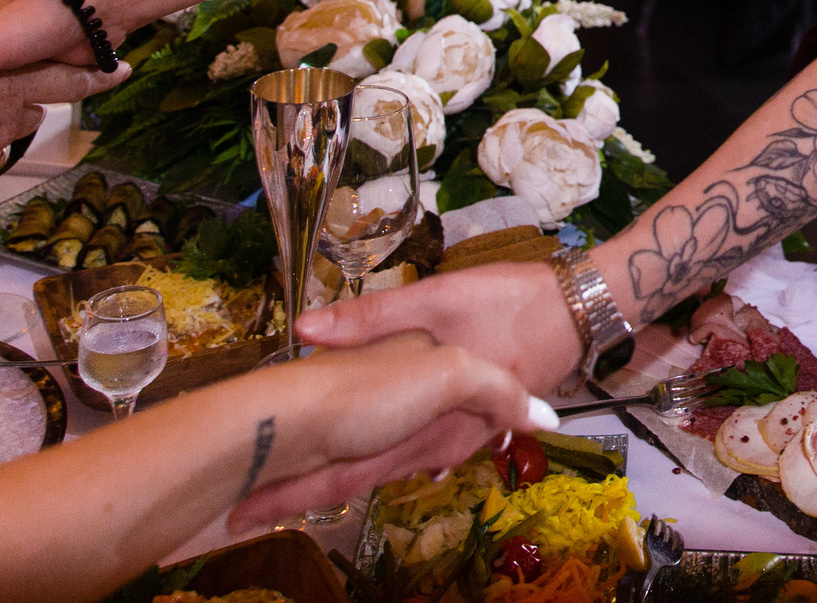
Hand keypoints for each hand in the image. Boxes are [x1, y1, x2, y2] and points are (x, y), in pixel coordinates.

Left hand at [229, 334, 548, 528]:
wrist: (576, 313)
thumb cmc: (506, 305)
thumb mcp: (437, 300)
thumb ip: (374, 316)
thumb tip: (305, 327)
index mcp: (421, 422)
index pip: (344, 473)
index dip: (292, 493)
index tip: (240, 512)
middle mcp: (432, 442)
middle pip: (355, 481)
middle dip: (299, 498)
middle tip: (242, 515)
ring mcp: (449, 437)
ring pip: (381, 474)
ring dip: (332, 487)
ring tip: (278, 503)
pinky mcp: (462, 426)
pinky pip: (412, 459)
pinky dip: (375, 471)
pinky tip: (361, 474)